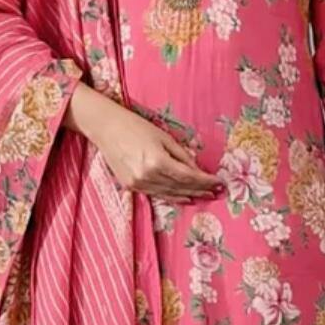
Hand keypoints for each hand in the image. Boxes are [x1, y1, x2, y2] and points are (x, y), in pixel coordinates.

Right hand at [95, 102, 224, 200]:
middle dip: (200, 190)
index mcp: (157, 161)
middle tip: (216, 192)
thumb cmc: (136, 126)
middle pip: (180, 187)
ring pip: (169, 194)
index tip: (219, 182)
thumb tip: (197, 170)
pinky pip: (157, 194)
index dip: (205, 181)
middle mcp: (147, 176)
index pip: (188, 177)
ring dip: (188, 195)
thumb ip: (181, 155)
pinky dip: (172, 197)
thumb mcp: (164, 137)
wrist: (106, 128)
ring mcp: (138, 184)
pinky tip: (184, 198)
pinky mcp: (131, 187)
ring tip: (204, 196)